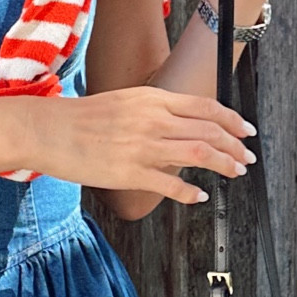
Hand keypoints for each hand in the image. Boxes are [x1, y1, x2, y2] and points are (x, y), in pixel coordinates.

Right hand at [26, 87, 256, 205]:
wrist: (49, 130)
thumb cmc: (82, 118)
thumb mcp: (125, 102)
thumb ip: (155, 111)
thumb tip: (179, 124)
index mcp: (153, 99)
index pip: (206, 107)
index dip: (232, 120)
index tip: (245, 131)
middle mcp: (154, 120)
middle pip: (209, 131)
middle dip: (235, 146)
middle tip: (247, 158)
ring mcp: (144, 147)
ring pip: (199, 154)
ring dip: (224, 164)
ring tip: (235, 172)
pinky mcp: (131, 173)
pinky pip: (171, 184)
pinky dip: (191, 192)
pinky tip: (200, 196)